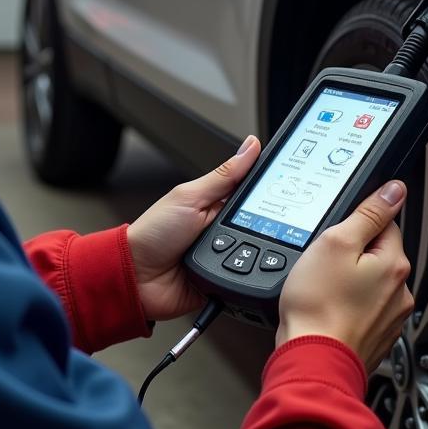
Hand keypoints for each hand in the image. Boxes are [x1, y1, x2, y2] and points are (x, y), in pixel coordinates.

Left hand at [127, 136, 260, 321]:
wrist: (135, 277)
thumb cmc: (153, 233)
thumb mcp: (190, 197)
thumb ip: (224, 176)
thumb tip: (250, 147)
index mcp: (216, 203)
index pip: (252, 193)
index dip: (270, 188)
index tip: (292, 181)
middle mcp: (223, 229)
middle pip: (261, 224)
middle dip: (263, 226)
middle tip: (251, 224)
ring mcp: (225, 256)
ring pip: (259, 253)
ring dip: (251, 252)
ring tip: (234, 249)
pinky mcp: (224, 281)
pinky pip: (246, 279)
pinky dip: (245, 276)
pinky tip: (240, 270)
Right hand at [276, 180, 413, 371]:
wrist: (313, 359)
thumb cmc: (318, 305)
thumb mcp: (336, 242)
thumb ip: (368, 213)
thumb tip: (395, 190)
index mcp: (394, 263)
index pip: (384, 222)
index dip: (354, 224)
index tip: (336, 236)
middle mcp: (400, 291)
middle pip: (376, 254)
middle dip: (351, 255)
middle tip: (323, 265)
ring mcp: (389, 317)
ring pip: (369, 283)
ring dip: (349, 282)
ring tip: (323, 290)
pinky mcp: (375, 336)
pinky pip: (361, 309)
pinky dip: (346, 307)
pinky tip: (327, 310)